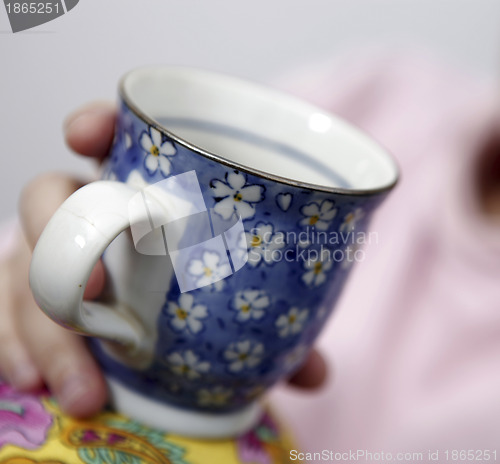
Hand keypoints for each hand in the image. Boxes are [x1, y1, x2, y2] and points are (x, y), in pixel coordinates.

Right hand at [0, 103, 326, 418]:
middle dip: (61, 235)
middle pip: (52, 200)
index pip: (110, 139)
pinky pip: (7, 316)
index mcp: (142, 193)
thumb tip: (315, 373)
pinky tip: (39, 383)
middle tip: (100, 288)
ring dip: (42, 325)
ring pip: (23, 268)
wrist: (153, 321)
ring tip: (80, 387)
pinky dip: (16, 348)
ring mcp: (57, 258)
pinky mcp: (33, 302)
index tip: (86, 134)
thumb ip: (273, 326)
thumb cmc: (198, 287)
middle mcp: (92, 217)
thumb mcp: (236, 297)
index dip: (93, 127)